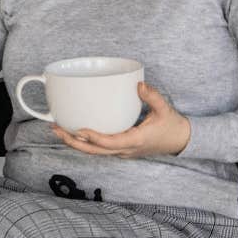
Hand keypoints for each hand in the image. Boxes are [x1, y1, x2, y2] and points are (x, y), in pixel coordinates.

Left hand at [54, 81, 192, 157]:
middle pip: (95, 151)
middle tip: (56, 129)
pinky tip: (74, 132)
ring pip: (95, 152)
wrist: (182, 141)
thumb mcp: (165, 109)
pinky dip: (86, 143)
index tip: (78, 129)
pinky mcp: (121, 150)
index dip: (93, 138)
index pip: (109, 143)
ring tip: (58, 130)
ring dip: (77, 143)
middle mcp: (126, 150)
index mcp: (135, 140)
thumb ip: (152, 96)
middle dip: (74, 142)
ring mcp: (123, 152)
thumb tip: (139, 84)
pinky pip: (100, 149)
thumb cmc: (173, 126)